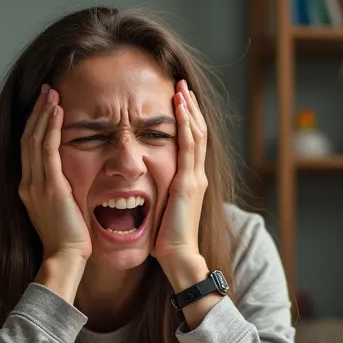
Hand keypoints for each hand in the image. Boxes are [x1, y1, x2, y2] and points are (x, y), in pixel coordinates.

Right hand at [18, 85, 91, 262]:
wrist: (65, 258)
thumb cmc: (68, 240)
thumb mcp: (59, 210)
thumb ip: (58, 193)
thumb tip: (68, 181)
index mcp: (28, 188)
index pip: (28, 147)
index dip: (35, 124)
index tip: (44, 105)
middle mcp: (27, 183)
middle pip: (27, 137)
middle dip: (37, 111)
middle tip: (47, 89)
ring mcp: (37, 185)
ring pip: (35, 139)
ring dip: (44, 114)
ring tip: (52, 92)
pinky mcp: (51, 187)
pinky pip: (48, 150)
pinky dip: (52, 128)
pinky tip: (59, 112)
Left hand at [153, 80, 207, 269]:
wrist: (178, 256)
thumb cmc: (167, 240)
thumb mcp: (164, 209)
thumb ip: (160, 194)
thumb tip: (143, 186)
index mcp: (191, 182)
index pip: (192, 143)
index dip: (187, 121)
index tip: (179, 101)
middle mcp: (197, 176)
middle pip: (198, 133)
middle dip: (190, 108)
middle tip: (182, 85)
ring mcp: (195, 178)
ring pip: (196, 134)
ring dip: (189, 110)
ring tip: (182, 89)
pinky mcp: (189, 183)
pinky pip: (189, 146)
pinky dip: (185, 124)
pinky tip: (180, 108)